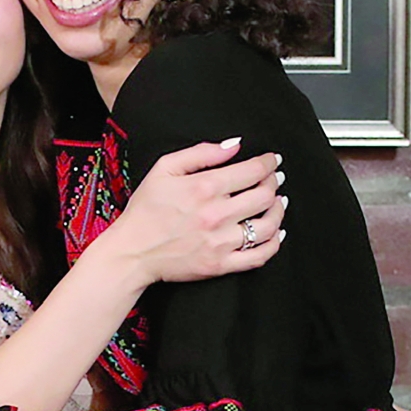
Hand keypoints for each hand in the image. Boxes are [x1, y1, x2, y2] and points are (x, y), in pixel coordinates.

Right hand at [113, 138, 285, 284]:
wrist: (132, 252)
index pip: (252, 171)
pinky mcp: (220, 264)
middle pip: (264, 195)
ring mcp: (220, 242)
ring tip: (278, 203)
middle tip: (274, 179)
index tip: (272, 160)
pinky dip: (274, 244)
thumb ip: (201, 153)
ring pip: (267, 225)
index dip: (268, 162)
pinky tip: (276, 233)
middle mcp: (216, 215)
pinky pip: (259, 256)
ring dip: (278, 211)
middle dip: (274, 183)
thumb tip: (233, 145)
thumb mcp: (164, 168)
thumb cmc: (145, 210)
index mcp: (204, 188)